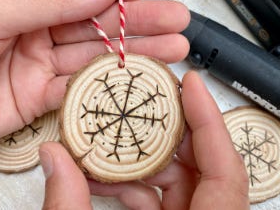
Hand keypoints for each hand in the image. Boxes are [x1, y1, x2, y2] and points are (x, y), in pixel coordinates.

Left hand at [0, 0, 189, 148]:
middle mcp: (37, 27)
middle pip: (97, 22)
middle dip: (140, 21)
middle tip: (176, 21)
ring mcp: (41, 64)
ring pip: (97, 55)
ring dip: (136, 53)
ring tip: (173, 49)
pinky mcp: (40, 98)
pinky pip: (82, 89)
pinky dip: (110, 84)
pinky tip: (138, 78)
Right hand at [40, 71, 249, 209]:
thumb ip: (71, 207)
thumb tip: (54, 159)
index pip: (225, 168)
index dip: (208, 118)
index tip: (192, 82)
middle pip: (203, 165)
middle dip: (168, 131)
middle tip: (146, 103)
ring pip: (185, 180)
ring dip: (149, 159)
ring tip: (119, 139)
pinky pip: (171, 200)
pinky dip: (144, 186)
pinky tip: (115, 178)